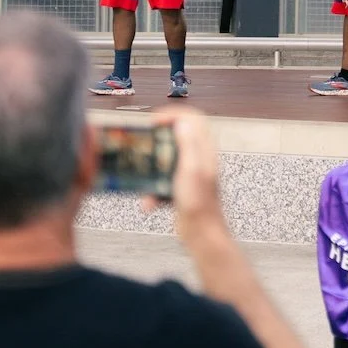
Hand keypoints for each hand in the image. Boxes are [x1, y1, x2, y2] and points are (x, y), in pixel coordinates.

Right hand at [140, 108, 222, 234]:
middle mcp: (199, 158)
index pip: (193, 118)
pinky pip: (162, 181)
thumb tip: (182, 120)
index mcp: (204, 149)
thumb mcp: (191, 168)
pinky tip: (149, 202)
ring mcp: (190, 173)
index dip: (173, 114)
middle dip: (158, 139)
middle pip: (177, 135)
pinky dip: (153, 190)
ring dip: (152, 169)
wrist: (201, 233)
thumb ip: (189, 143)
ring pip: (166, 159)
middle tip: (144, 142)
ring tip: (143, 177)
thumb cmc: (198, 202)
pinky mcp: (181, 187)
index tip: (154, 121)